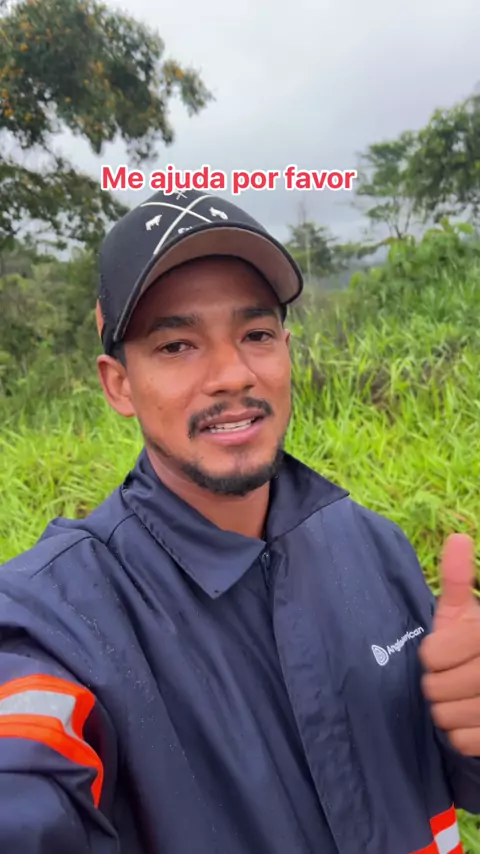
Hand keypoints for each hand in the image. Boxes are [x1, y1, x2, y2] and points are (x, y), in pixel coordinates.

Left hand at [419, 533, 479, 755]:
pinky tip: (472, 719)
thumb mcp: (468, 610)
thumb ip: (459, 577)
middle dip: (438, 684)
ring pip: (447, 718)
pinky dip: (463, 735)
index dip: (433, 655)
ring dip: (448, 711)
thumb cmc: (478, 642)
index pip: (433, 655)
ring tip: (462, 697)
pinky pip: (464, 743)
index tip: (445, 652)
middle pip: (436, 689)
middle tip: (453, 676)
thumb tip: (458, 538)